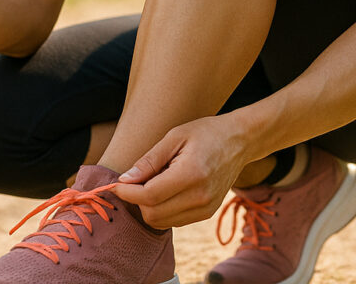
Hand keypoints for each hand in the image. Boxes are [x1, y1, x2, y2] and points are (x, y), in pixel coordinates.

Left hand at [111, 115, 250, 228]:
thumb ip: (149, 161)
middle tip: (132, 181)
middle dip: (136, 201)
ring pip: (162, 222)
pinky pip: (174, 221)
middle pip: (153, 214)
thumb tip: (124, 180)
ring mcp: (206, 208)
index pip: (149, 195)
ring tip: (152, 182)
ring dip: (148, 207)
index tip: (115, 184)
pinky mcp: (207, 213)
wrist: (240, 141)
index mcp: (191, 174)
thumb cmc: (205, 132)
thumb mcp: (174, 137)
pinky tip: (165, 190)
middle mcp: (200, 197)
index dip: (127, 192)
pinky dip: (162, 210)